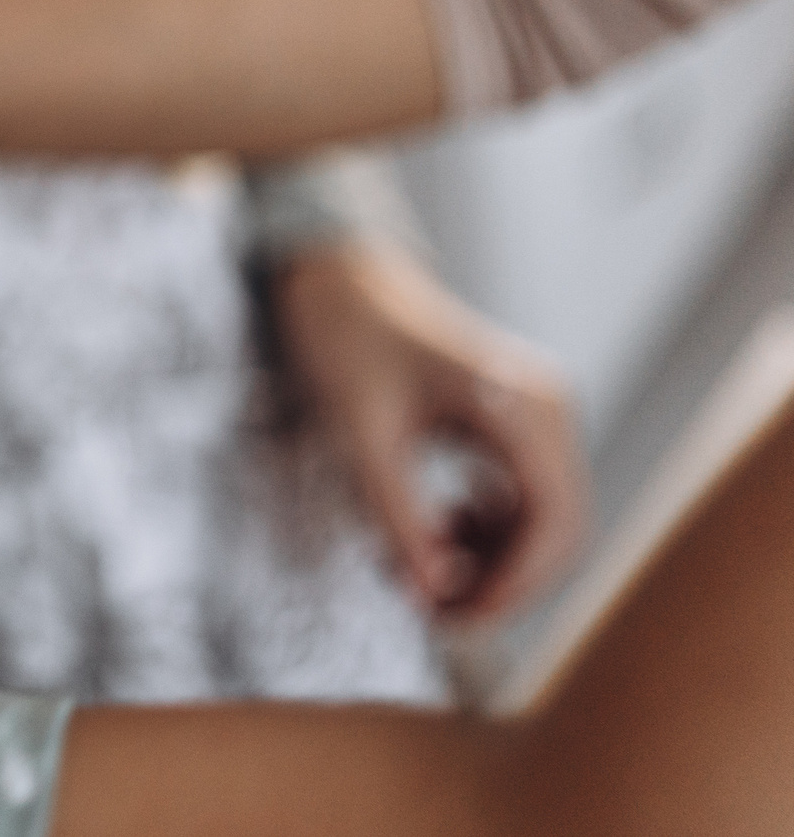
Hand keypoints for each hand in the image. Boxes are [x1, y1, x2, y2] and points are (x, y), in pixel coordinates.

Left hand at [273, 238, 588, 622]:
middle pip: (559, 530)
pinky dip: (487, 529)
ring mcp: (537, 414)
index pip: (554, 523)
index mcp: (524, 405)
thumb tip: (431, 594)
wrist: (335, 276)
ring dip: (493, 559)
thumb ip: (397, 516)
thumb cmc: (344, 338)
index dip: (514, 586)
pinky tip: (435, 533)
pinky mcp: (514, 421)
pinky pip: (522, 496)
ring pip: (544, 520)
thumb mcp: (361, 433)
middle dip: (502, 582)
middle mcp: (549, 409)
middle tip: (430, 609)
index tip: (452, 618)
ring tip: (419, 569)